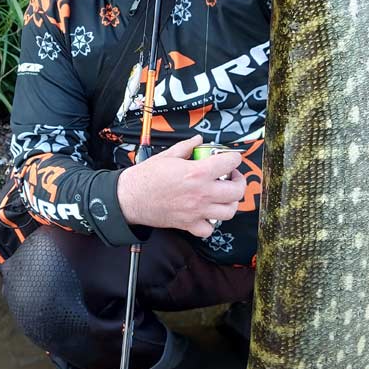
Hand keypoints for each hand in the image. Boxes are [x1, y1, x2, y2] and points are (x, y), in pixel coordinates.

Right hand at [117, 134, 246, 237]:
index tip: (230, 158)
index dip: (233, 158)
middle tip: (231, 177)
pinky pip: (209, 229)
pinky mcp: (189, 224)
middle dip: (238, 181)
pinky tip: (207, 213)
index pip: (230, 163)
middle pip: (237, 191)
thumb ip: (187, 147)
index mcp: (197, 172)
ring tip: (222, 195)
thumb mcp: (168, 155)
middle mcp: (201, 193)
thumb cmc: (146, 177)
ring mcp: (197, 211)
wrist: (130, 198)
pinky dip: (211, 223)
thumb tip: (198, 140)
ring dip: (230, 202)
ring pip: (229, 211)